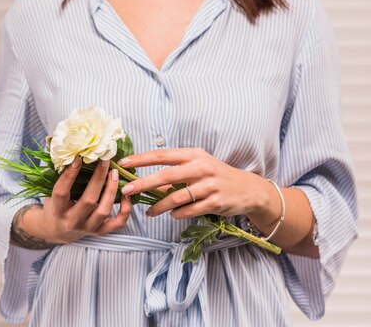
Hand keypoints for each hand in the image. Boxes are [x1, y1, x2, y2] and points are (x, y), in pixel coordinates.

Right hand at [39, 157, 132, 243]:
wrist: (58, 230)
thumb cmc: (55, 206)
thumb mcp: (50, 192)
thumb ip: (57, 173)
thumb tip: (60, 146)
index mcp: (57, 210)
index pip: (62, 192)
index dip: (69, 175)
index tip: (78, 159)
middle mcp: (72, 221)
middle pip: (88, 201)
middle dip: (98, 178)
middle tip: (105, 161)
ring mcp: (87, 228)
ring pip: (104, 211)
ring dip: (111, 190)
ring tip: (115, 173)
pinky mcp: (99, 232)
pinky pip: (117, 223)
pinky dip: (125, 210)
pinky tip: (126, 195)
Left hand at [117, 148, 271, 220]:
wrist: (247, 189)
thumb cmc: (214, 176)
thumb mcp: (197, 167)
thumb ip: (175, 172)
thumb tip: (146, 181)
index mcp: (193, 155)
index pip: (162, 155)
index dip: (141, 159)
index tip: (123, 164)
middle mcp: (201, 167)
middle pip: (166, 176)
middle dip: (143, 183)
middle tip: (126, 190)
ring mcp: (209, 185)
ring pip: (177, 197)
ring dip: (159, 206)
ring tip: (148, 212)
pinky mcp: (216, 202)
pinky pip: (190, 210)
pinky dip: (178, 214)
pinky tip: (172, 215)